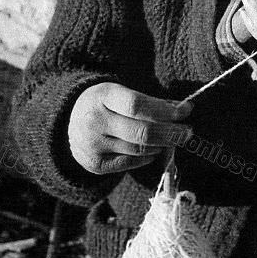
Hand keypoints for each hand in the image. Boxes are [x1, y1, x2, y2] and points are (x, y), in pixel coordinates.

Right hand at [68, 82, 192, 174]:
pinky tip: (155, 149)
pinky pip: (130, 163)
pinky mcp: (95, 164)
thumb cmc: (105, 103)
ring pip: (139, 149)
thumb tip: (184, 109)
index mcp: (103, 96)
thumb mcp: (122, 93)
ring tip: (173, 138)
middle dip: (171, 133)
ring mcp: (93, 145)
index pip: (138, 105)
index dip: (164, 110)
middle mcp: (95, 121)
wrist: (68, 121)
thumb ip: (152, 102)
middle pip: (141, 132)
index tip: (186, 111)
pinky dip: (148, 156)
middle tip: (188, 132)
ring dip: (162, 144)